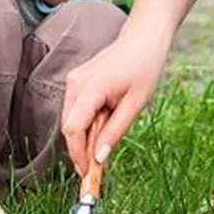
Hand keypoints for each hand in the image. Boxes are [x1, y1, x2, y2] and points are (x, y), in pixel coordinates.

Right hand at [61, 27, 165, 175]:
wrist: (142, 39)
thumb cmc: (144, 68)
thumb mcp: (136, 104)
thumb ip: (115, 132)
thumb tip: (99, 158)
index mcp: (90, 88)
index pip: (73, 128)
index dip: (77, 154)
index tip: (88, 174)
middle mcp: (75, 83)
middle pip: (69, 126)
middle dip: (80, 149)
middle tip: (99, 166)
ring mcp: (73, 80)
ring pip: (71, 119)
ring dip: (84, 136)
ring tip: (106, 141)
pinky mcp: (76, 81)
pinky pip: (75, 110)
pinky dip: (85, 123)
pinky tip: (103, 125)